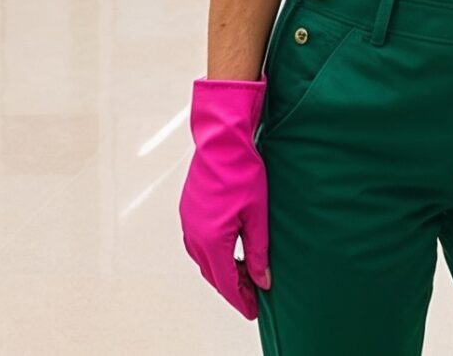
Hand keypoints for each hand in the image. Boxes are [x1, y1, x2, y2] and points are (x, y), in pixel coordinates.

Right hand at [180, 79, 270, 318]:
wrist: (221, 141)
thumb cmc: (242, 173)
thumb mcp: (257, 216)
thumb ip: (258, 252)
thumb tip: (263, 280)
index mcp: (212, 239)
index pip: (226, 281)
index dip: (241, 299)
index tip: (253, 311)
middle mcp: (194, 235)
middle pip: (213, 274)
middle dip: (232, 288)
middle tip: (252, 298)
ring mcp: (188, 222)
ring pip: (204, 260)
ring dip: (222, 271)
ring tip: (244, 277)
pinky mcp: (188, 211)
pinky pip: (198, 243)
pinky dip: (213, 255)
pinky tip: (229, 252)